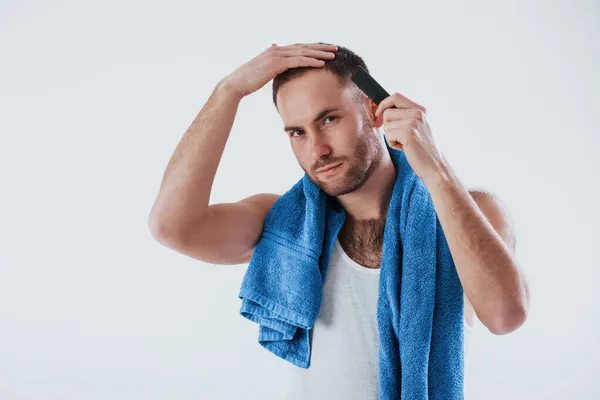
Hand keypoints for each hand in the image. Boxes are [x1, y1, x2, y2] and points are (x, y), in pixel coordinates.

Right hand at [221, 42, 337, 98]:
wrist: (236, 84)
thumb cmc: (247, 81)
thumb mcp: (261, 71)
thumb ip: (271, 63)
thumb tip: (275, 57)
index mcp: (275, 51)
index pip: (298, 47)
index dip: (312, 48)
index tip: (325, 50)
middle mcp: (277, 49)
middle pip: (304, 47)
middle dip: (320, 48)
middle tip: (334, 48)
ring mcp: (277, 55)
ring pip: (303, 52)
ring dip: (320, 53)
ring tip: (333, 55)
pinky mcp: (276, 63)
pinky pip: (298, 61)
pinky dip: (311, 61)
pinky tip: (321, 63)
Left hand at [374, 93, 444, 181]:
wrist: (434, 165)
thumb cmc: (422, 149)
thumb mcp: (416, 127)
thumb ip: (404, 117)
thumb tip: (381, 111)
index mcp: (420, 109)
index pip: (395, 96)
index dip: (383, 104)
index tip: (378, 114)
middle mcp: (418, 113)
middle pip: (387, 112)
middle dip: (387, 126)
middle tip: (396, 137)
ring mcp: (413, 122)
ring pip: (386, 125)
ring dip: (391, 137)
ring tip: (404, 144)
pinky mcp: (408, 132)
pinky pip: (388, 135)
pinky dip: (393, 144)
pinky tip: (405, 148)